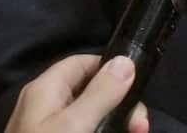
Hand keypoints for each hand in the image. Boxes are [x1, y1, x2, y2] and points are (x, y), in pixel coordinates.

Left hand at [4, 54, 148, 132]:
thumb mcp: (75, 125)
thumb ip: (101, 93)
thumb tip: (125, 61)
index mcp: (46, 90)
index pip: (83, 63)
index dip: (111, 69)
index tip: (136, 88)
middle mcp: (47, 106)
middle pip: (92, 91)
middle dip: (121, 104)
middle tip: (140, 127)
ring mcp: (50, 129)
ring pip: (93, 116)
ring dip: (118, 123)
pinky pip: (86, 131)